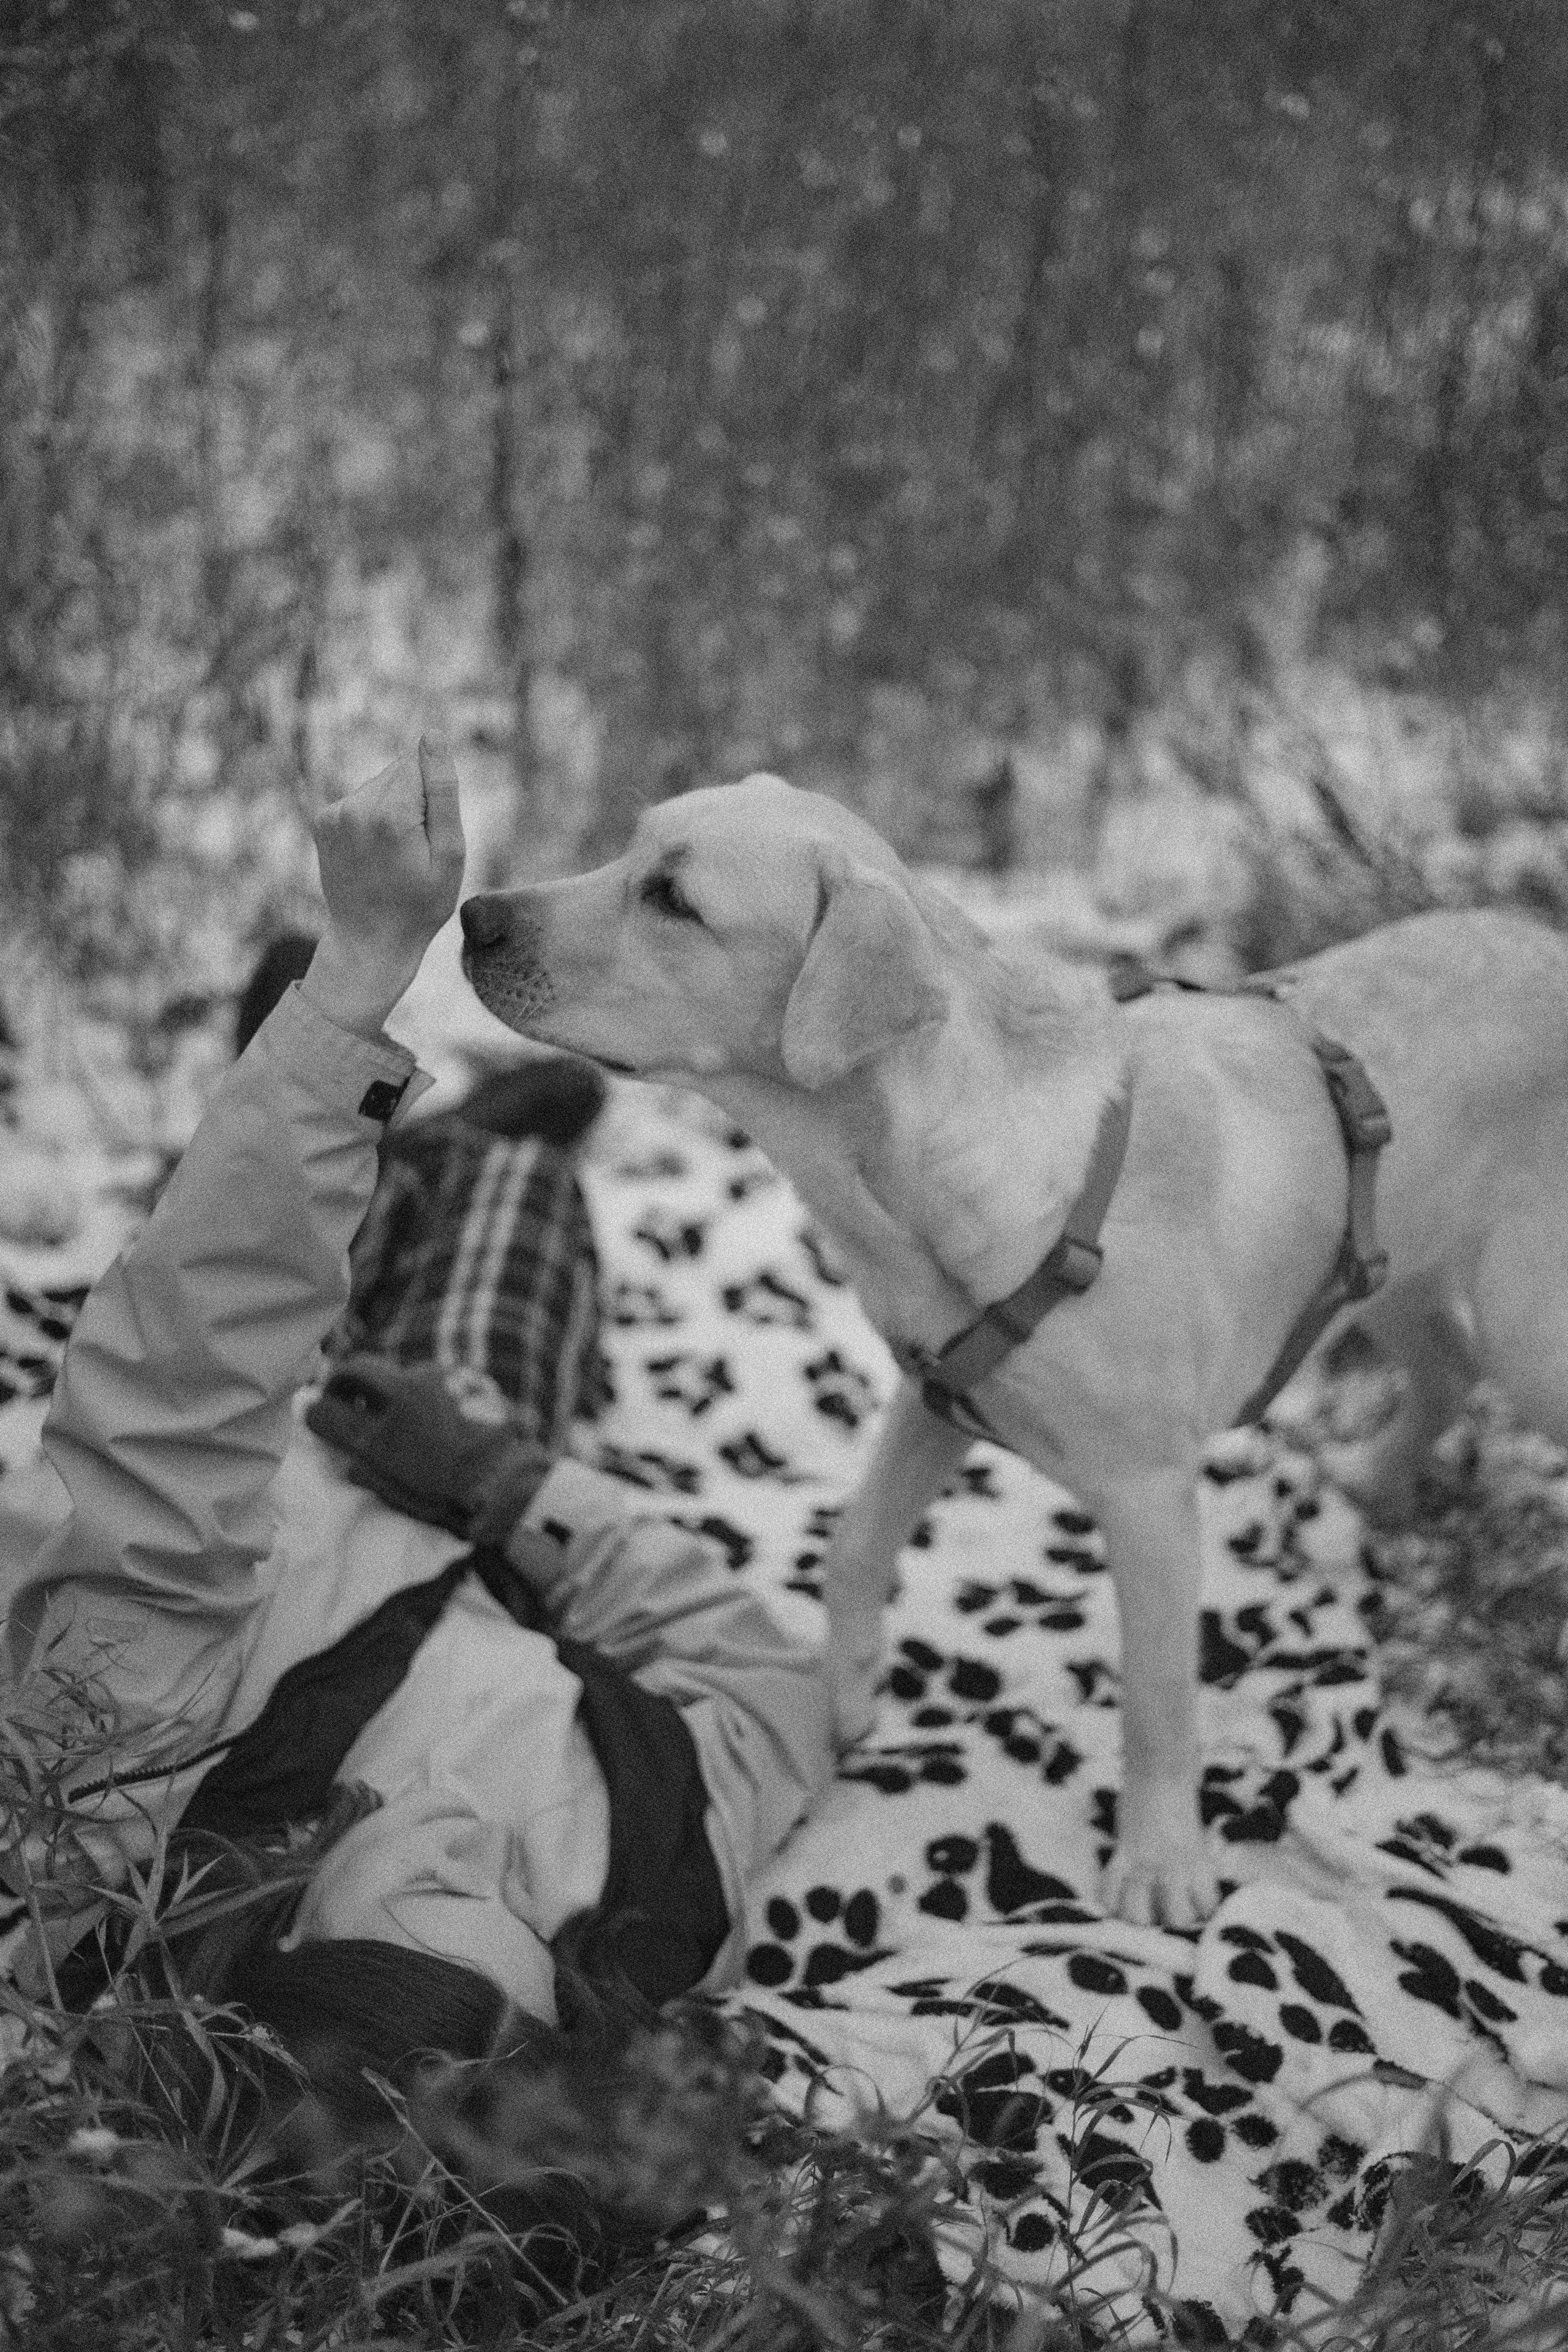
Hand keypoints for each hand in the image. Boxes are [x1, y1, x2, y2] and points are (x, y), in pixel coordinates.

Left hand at [301, 735, 465, 1037]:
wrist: (370, 940)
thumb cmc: (421, 903)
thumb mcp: (450, 853)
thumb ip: (443, 790)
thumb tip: (432, 734)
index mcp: (391, 813)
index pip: (421, 763)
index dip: (434, 797)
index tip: (429, 834)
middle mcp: (355, 806)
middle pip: (399, 771)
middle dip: (413, 800)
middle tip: (414, 850)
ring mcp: (333, 813)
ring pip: (379, 785)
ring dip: (392, 809)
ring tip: (394, 855)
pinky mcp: (322, 819)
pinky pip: (360, 800)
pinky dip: (371, 818)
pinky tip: (374, 853)